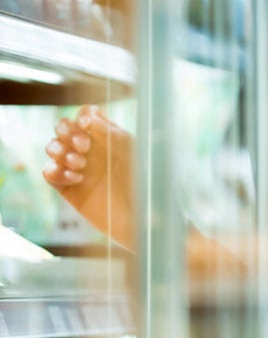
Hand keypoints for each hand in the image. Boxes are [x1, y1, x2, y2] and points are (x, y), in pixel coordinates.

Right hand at [42, 105, 136, 251]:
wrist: (147, 221)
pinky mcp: (71, 190)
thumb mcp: (134, 153)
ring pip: (52, 148)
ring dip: (60, 150)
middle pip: (63, 128)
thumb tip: (89, 116)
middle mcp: (92, 153)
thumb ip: (111, 132)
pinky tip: (76, 179)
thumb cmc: (148, 186)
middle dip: (67, 131)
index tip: (88, 124)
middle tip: (84, 147)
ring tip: (81, 164)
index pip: (86, 117)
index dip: (82, 116)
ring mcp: (80, 170)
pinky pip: (49, 173)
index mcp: (109, 140)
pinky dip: (55, 171)